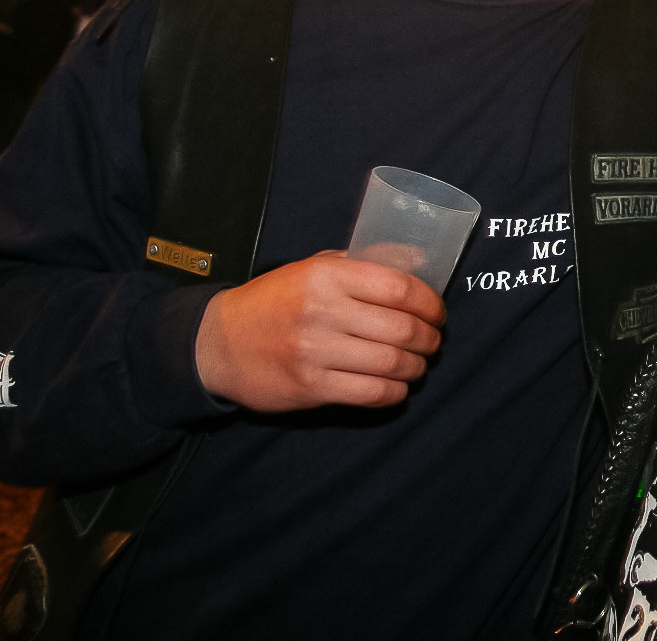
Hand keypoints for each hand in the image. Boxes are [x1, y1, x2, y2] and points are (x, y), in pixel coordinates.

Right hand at [195, 252, 445, 411]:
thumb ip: (363, 264)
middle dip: (430, 338)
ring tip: (419, 363)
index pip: (399, 288)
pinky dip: (395, 392)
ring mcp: (316, 352)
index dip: (430, 302)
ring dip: (417, 366)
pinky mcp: (311, 387)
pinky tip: (397, 385)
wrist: (219, 343)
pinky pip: (371, 393)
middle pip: (402, 328)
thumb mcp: (312, 268)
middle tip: (433, 340)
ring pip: (392, 364)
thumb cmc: (274, 301)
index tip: (437, 312)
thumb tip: (418, 262)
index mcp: (326, 277)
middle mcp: (322, 312)